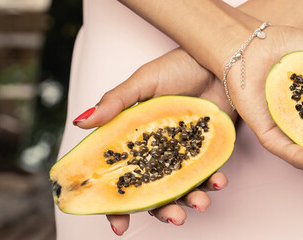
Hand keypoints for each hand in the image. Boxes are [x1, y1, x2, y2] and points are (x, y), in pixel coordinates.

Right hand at [72, 48, 232, 233]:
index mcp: (134, 140)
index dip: (116, 205)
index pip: (120, 178)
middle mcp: (157, 152)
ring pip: (183, 189)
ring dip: (191, 202)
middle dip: (163, 211)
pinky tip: (219, 181)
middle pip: (154, 192)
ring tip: (200, 204)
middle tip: (174, 218)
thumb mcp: (144, 81)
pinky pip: (209, 175)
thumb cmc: (180, 66)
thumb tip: (81, 122)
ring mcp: (184, 154)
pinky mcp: (209, 151)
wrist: (222, 59)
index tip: (119, 226)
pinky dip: (214, 183)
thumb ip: (115, 103)